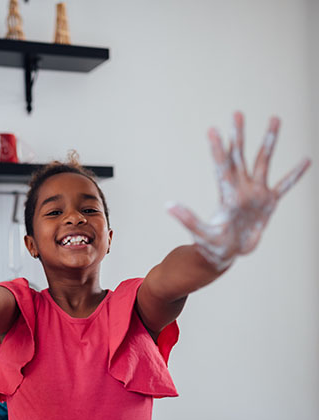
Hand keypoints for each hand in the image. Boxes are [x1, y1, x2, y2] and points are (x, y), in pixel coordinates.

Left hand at [168, 112, 310, 270]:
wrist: (225, 254)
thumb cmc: (211, 246)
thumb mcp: (200, 233)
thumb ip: (187, 219)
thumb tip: (167, 206)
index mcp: (227, 195)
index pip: (222, 167)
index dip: (218, 149)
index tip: (213, 129)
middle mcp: (241, 188)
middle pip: (239, 156)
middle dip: (239, 135)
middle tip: (236, 113)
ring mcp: (255, 193)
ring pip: (263, 162)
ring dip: (268, 141)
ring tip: (274, 118)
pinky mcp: (268, 203)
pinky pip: (285, 186)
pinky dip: (295, 175)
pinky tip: (306, 160)